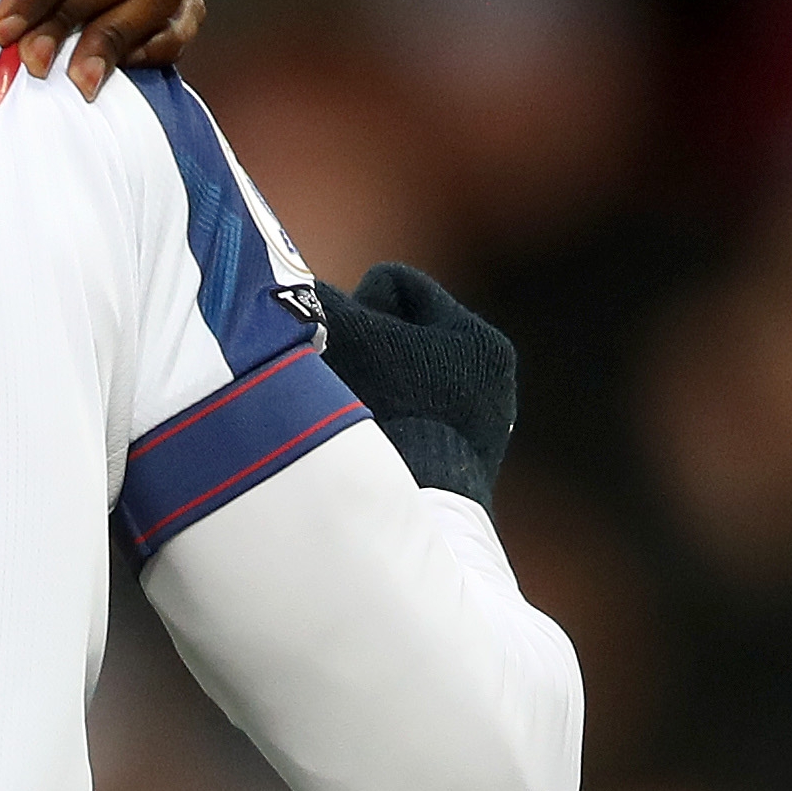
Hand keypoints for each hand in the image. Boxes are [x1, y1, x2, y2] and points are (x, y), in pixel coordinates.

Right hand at [315, 262, 517, 504]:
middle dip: (372, 343)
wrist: (418, 506)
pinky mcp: (469, 458)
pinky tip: (376, 437)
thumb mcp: (351, 339)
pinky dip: (395, 417)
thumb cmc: (386, 410)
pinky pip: (421, 414)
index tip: (340, 335)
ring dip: (382, 382)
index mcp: (479, 339)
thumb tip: (296, 287)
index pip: (396, 285)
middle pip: (407, 331)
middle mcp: (495, 376)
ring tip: (358, 407)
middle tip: (343, 369)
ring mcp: (486, 421)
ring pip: (413, 375)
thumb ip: (325, 302)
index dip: (357, 302)